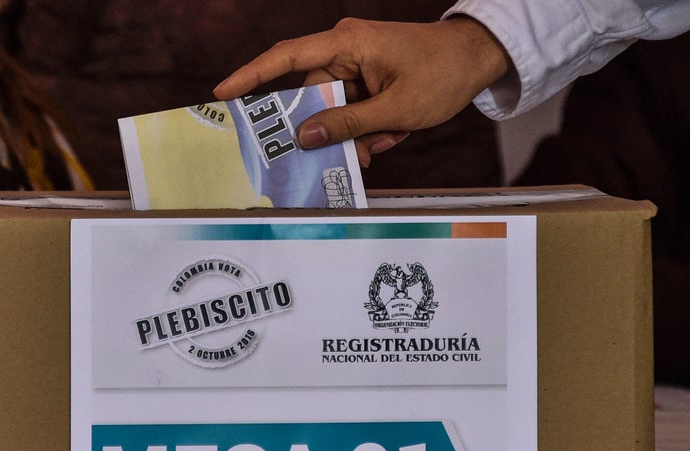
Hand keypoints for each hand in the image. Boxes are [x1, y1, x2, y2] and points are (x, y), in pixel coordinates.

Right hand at [213, 16, 508, 166]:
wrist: (476, 59)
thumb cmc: (441, 74)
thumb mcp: (395, 109)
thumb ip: (348, 124)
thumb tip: (305, 137)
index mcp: (347, 43)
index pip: (287, 58)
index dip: (252, 76)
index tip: (223, 94)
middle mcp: (345, 50)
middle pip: (314, 96)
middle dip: (331, 130)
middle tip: (351, 156)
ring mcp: (357, 65)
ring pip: (336, 110)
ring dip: (358, 132)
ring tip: (388, 138)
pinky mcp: (368, 78)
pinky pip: (354, 110)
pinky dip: (370, 127)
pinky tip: (394, 131)